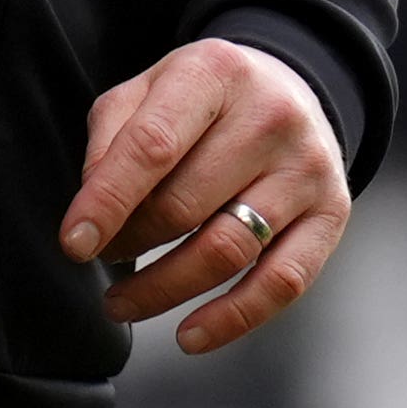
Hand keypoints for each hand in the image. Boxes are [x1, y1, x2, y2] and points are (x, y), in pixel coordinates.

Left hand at [58, 40, 351, 355]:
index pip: (153, 145)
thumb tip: (95, 209)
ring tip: (123, 301)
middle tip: (104, 258)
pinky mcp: (331, 213)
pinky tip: (189, 335)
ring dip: (164, 290)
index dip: (108, 201)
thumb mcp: (150, 88)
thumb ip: (113, 137)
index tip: (75, 243)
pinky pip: (281, 283)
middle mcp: (270, 115)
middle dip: (130, 243)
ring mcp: (306, 167)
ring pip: (227, 250)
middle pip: (185, 205)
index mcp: (215, 72)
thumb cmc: (205, 99)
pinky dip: (231, 319)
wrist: (292, 89)